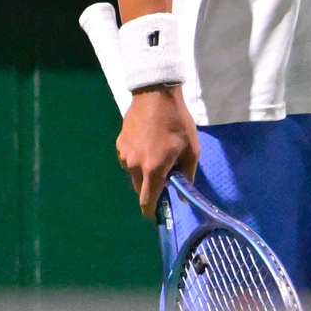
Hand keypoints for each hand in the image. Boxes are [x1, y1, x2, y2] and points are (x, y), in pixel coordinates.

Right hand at [116, 85, 198, 214]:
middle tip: (165, 181)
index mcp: (152, 169)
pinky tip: (149, 147)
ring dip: (144, 174)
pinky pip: (128, 161)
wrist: (155, 95)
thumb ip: (187, 176)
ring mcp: (124, 154)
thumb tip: (184, 197)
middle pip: (140, 190)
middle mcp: (134, 166)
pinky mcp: (119, 144)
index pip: (147, 201)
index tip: (157, 215)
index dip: (151, 211)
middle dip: (151, 191)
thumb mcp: (191, 149)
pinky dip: (138, 161)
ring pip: (133, 175)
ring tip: (158, 159)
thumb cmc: (178, 122)